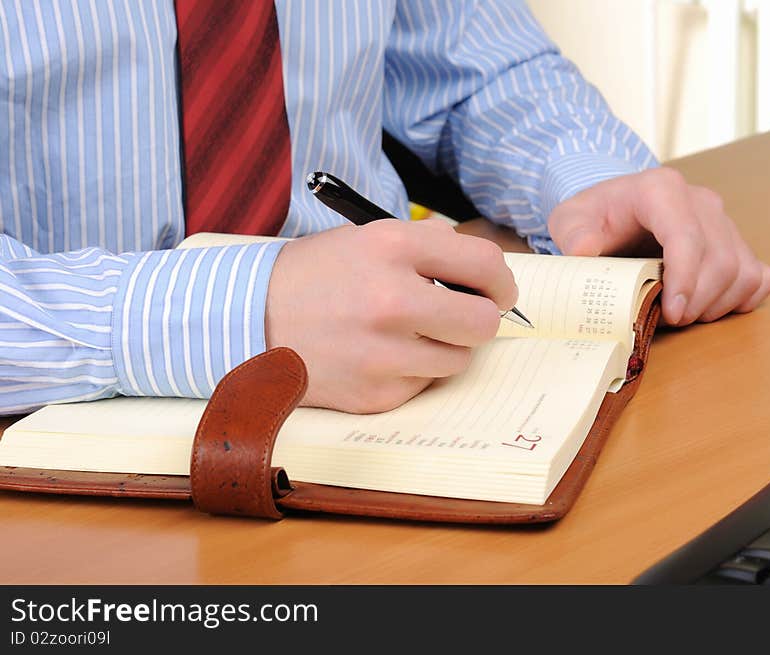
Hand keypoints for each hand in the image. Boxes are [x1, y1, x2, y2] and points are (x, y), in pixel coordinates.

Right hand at [265, 219, 516, 412]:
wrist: (248, 319)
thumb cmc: (315, 276)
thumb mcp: (366, 238)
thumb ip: (427, 247)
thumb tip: (484, 273)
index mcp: (391, 248)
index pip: (484, 265)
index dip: (501, 281)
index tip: (499, 292)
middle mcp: (390, 300)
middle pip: (483, 323)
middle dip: (481, 319)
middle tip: (465, 316)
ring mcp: (382, 353)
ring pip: (459, 360)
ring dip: (446, 347)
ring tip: (411, 335)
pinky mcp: (374, 394)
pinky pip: (424, 384)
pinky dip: (413, 371)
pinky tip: (381, 356)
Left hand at [547, 167, 769, 325]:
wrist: (614, 208)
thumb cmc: (595, 216)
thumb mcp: (570, 220)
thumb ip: (574, 233)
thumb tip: (585, 250)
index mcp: (660, 190)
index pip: (686, 236)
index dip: (685, 279)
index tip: (672, 313)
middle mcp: (700, 201)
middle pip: (720, 260)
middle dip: (697, 301)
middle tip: (668, 322)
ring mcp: (723, 220)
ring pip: (742, 270)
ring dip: (717, 305)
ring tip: (683, 316)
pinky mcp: (736, 241)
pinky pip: (759, 274)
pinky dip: (742, 299)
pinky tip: (711, 306)